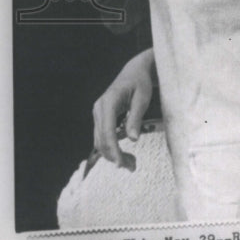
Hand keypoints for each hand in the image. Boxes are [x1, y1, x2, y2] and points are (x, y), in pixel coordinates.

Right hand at [92, 49, 153, 167]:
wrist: (134, 72)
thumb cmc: (141, 83)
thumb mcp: (142, 99)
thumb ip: (136, 118)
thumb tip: (133, 139)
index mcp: (108, 102)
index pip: (107, 131)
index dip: (113, 149)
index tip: (121, 164)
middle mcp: (98, 108)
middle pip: (101, 139)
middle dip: (114, 155)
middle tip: (132, 167)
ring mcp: (97, 113)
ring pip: (100, 141)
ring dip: (112, 154)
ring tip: (130, 164)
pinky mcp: (101, 118)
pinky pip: (102, 137)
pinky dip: (111, 147)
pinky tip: (124, 155)